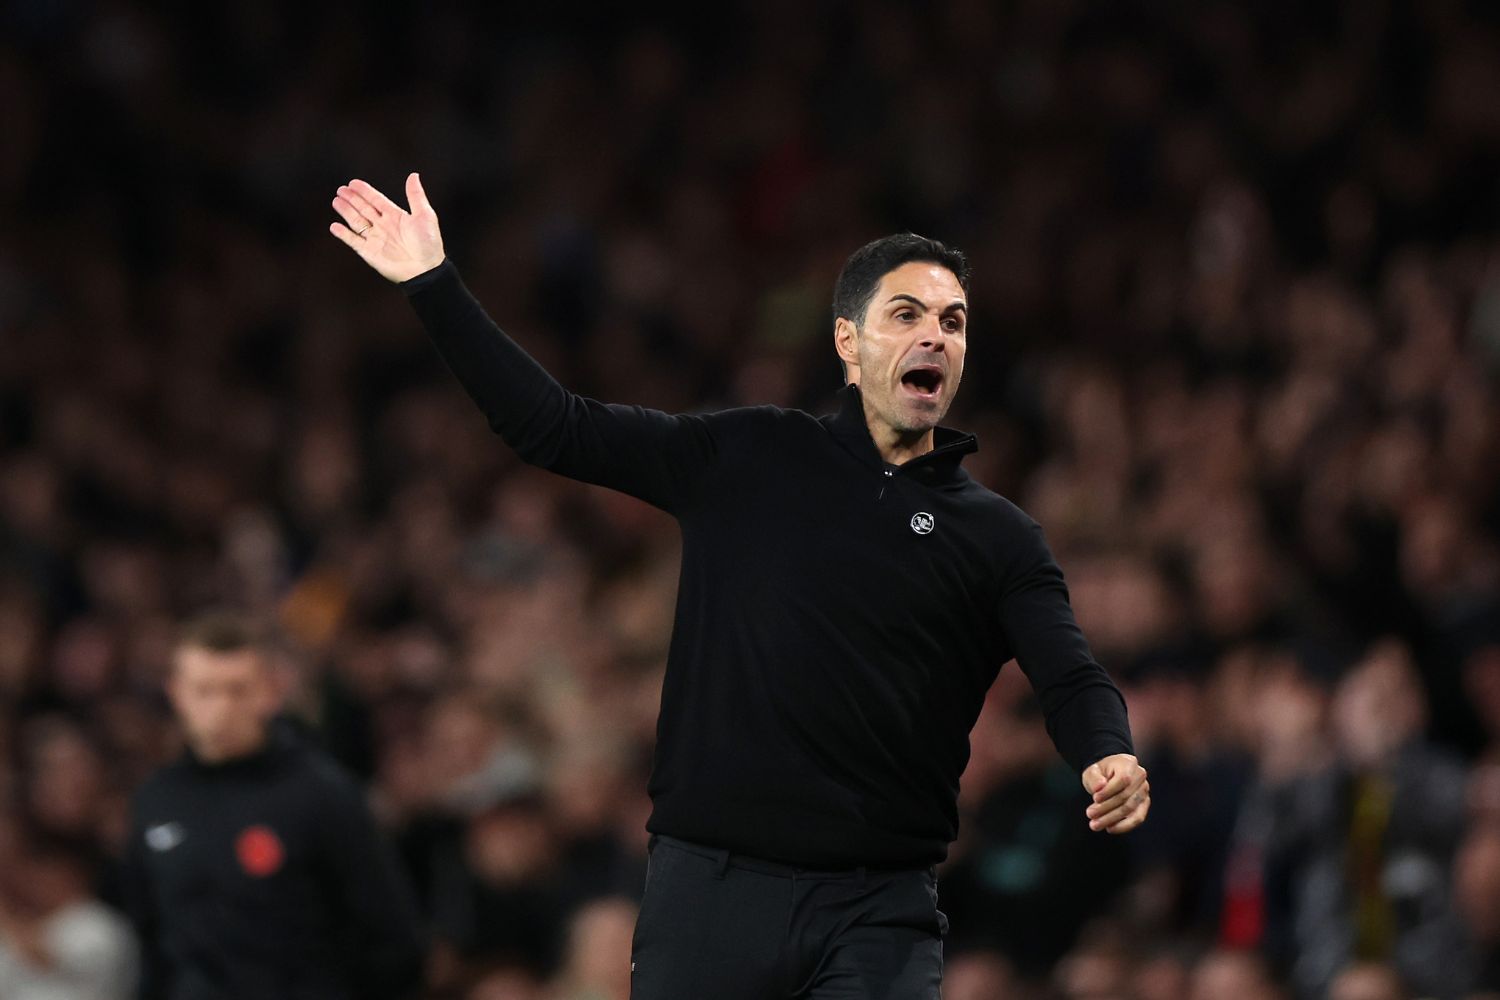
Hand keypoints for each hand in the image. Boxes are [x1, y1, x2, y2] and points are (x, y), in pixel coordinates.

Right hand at [329, 173, 445, 282]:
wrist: (425, 270)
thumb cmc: (429, 243)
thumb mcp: (425, 215)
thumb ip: (416, 195)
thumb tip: (414, 175)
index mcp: (396, 216)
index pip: (376, 199)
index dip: (365, 191)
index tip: (353, 183)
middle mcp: (384, 226)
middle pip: (364, 208)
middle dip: (352, 199)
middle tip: (341, 189)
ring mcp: (376, 239)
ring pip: (357, 221)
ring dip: (346, 211)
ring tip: (336, 201)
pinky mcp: (369, 252)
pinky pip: (353, 241)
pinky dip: (343, 234)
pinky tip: (334, 226)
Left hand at [1081, 753, 1148, 833]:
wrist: (1109, 774)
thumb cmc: (1101, 772)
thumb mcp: (1092, 770)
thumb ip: (1094, 778)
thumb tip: (1099, 787)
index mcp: (1129, 763)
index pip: (1123, 779)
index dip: (1109, 791)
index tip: (1094, 799)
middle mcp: (1140, 777)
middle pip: (1126, 796)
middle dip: (1106, 808)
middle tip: (1090, 815)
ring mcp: (1144, 791)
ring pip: (1130, 809)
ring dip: (1112, 819)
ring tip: (1095, 824)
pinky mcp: (1144, 804)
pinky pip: (1137, 818)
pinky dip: (1124, 826)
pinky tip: (1110, 828)